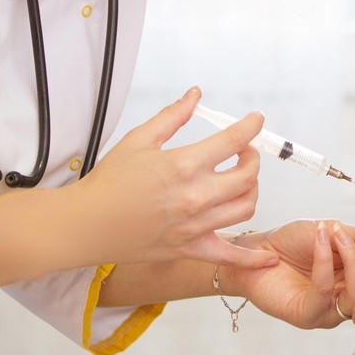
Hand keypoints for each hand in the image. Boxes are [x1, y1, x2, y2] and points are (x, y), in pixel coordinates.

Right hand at [76, 87, 274, 267]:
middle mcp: (195, 196)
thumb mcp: (139, 139)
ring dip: (251, 190)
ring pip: (246, 207)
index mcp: (184, 165)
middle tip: (243, 152)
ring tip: (240, 181)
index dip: (251, 126)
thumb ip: (173, 116)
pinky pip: (230, 256)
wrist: (87, 224)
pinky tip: (267, 259)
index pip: (234, 140)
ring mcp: (196, 225)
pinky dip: (252, 259)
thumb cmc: (109, 183)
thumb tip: (195, 95)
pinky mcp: (191, 249)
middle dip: (252, 158)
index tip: (256, 121)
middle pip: (247, 176)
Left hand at [230, 221, 354, 328]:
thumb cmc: (290, 242)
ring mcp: (330, 310)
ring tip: (339, 236)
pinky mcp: (308, 316)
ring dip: (353, 262)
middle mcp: (349, 297)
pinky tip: (320, 243)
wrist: (254, 251)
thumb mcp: (330, 230)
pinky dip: (324, 266)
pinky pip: (325, 295)